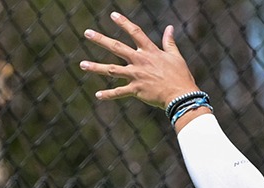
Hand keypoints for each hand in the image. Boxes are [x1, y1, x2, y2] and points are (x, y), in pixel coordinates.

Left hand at [79, 13, 199, 108]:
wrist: (181, 96)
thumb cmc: (180, 76)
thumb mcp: (176, 56)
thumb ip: (169, 42)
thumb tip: (170, 28)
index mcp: (150, 51)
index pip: (135, 32)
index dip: (124, 23)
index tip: (113, 16)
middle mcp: (140, 61)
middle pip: (116, 47)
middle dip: (100, 40)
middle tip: (87, 33)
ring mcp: (136, 75)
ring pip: (111, 69)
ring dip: (95, 67)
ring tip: (82, 64)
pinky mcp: (136, 90)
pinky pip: (119, 92)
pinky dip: (108, 94)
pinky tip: (98, 95)